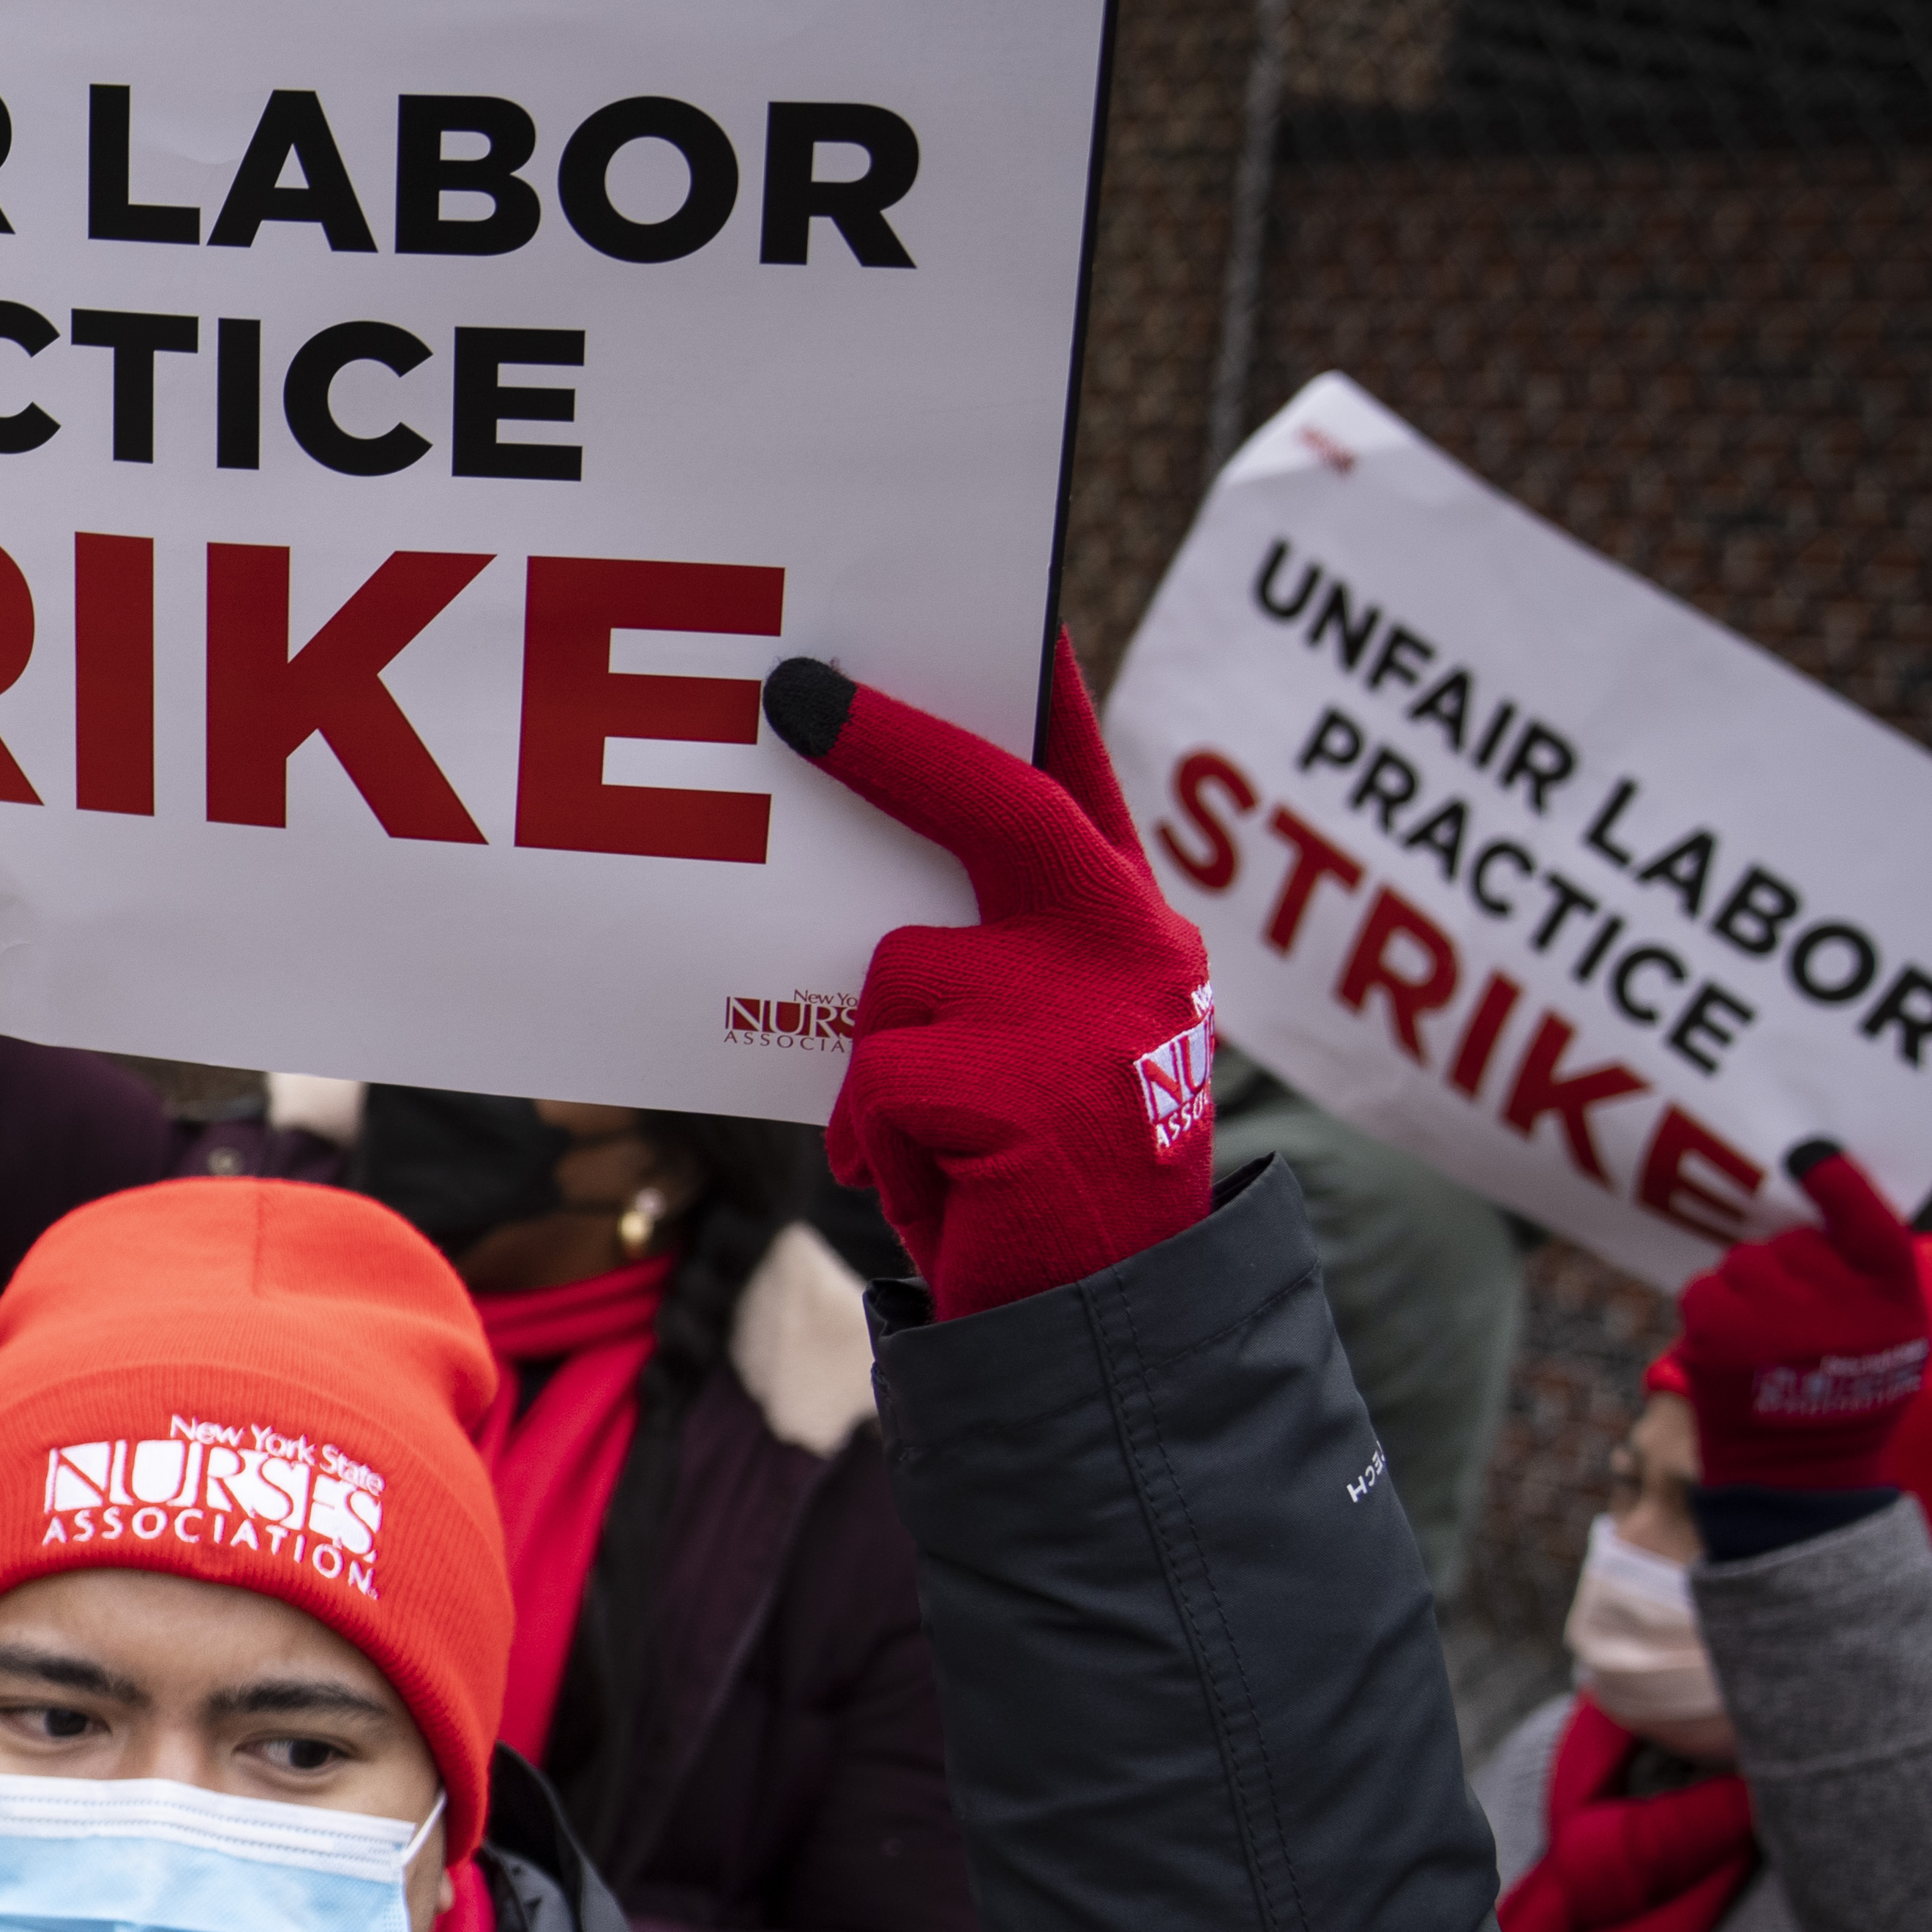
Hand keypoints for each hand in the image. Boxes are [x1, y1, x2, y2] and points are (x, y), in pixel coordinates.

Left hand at [764, 638, 1218, 1323]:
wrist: (1102, 1323)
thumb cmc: (1043, 1179)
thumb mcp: (1038, 1052)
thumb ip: (995, 958)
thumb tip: (876, 889)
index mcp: (1135, 932)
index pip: (1083, 783)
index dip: (1041, 693)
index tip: (1007, 607)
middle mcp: (1128, 951)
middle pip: (996, 807)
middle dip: (893, 748)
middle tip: (796, 692)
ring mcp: (1082, 1014)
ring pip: (897, 975)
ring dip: (883, 1065)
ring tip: (944, 1142)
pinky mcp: (1019, 1087)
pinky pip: (879, 1077)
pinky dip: (877, 1141)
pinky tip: (940, 1185)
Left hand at [1669, 1143, 1930, 1492]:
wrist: (1797, 1475)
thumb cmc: (1846, 1395)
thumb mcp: (1888, 1337)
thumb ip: (1865, 1277)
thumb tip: (1819, 1202)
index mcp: (1892, 1301)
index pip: (1869, 1221)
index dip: (1839, 1182)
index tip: (1811, 1153)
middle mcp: (1836, 1304)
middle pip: (1793, 1242)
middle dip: (1787, 1270)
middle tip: (1796, 1322)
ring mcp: (1774, 1319)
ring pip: (1745, 1261)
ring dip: (1748, 1290)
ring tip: (1767, 1342)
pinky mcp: (1718, 1335)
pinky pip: (1705, 1288)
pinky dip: (1712, 1309)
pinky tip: (1734, 1347)